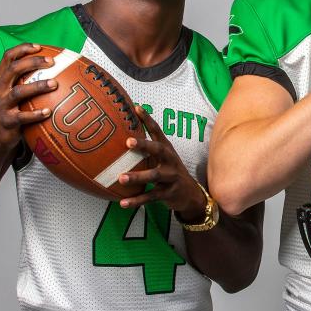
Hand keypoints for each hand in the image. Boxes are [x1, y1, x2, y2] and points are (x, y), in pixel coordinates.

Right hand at [0, 43, 56, 153]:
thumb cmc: (10, 108)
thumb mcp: (13, 90)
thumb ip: (27, 79)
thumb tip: (57, 67)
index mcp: (1, 78)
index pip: (8, 57)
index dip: (22, 49)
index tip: (39, 46)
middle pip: (14, 69)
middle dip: (33, 62)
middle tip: (52, 62)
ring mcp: (2, 105)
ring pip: (19, 92)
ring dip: (37, 86)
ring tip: (54, 84)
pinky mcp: (7, 121)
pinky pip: (22, 117)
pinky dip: (36, 114)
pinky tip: (49, 112)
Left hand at [116, 106, 206, 221]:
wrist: (191, 194)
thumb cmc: (169, 172)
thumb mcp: (162, 159)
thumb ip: (146, 150)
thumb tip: (119, 138)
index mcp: (166, 149)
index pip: (157, 131)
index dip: (147, 119)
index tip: (136, 108)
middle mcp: (170, 161)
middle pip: (158, 150)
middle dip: (144, 145)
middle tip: (128, 142)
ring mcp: (170, 177)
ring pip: (154, 176)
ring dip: (137, 177)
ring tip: (121, 178)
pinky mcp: (168, 193)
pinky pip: (151, 197)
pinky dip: (136, 200)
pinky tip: (123, 203)